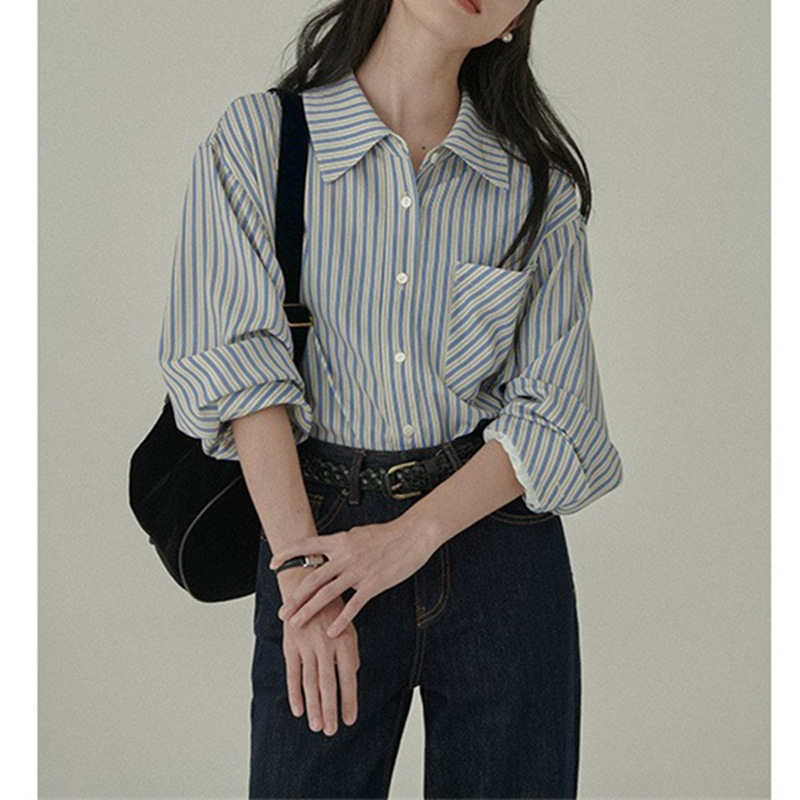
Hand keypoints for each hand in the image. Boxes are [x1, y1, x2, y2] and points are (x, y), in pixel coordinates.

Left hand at [268, 517, 436, 636]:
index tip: (273, 563)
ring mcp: (358, 570)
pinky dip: (341, 620)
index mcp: (340, 541)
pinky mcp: (373, 583)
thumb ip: (343, 545)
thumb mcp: (359, 534)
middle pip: (313, 578)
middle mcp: (345, 555)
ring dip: (309, 610)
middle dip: (295, 596)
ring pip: (328, 593)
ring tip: (296, 624)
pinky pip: (353, 605)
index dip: (288, 553)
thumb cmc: (388, 534)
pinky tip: (331, 632)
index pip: (307, 545)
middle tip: (282, 612)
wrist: (413, 534)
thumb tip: (330, 550)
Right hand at [280, 592, 359, 735]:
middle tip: (330, 731)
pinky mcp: (291, 645)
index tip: (349, 720)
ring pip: (310, 682)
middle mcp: (326, 644)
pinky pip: (292, 673)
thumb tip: (351, 678)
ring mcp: (307, 645)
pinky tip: (299, 710)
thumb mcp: (348, 627)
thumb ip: (350, 653)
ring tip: (317, 726)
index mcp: (345, 640)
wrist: (307, 585)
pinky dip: (295, 694)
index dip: (349, 700)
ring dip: (314, 706)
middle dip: (330, 710)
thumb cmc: (332, 610)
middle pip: (328, 684)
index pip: (348, 677)